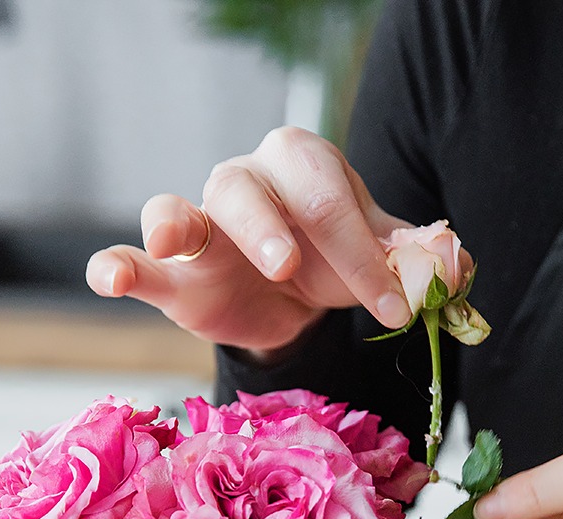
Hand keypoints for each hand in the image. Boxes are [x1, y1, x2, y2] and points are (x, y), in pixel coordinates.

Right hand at [85, 127, 412, 353]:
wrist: (295, 299)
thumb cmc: (335, 263)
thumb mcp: (378, 259)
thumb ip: (412, 260)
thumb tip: (453, 266)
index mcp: (305, 166)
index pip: (330, 201)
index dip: (362, 255)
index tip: (393, 307)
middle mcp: (247, 181)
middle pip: (251, 191)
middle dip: (272, 228)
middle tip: (289, 267)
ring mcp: (203, 223)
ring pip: (182, 207)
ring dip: (182, 224)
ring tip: (181, 240)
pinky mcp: (174, 271)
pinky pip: (139, 259)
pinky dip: (119, 264)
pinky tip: (109, 276)